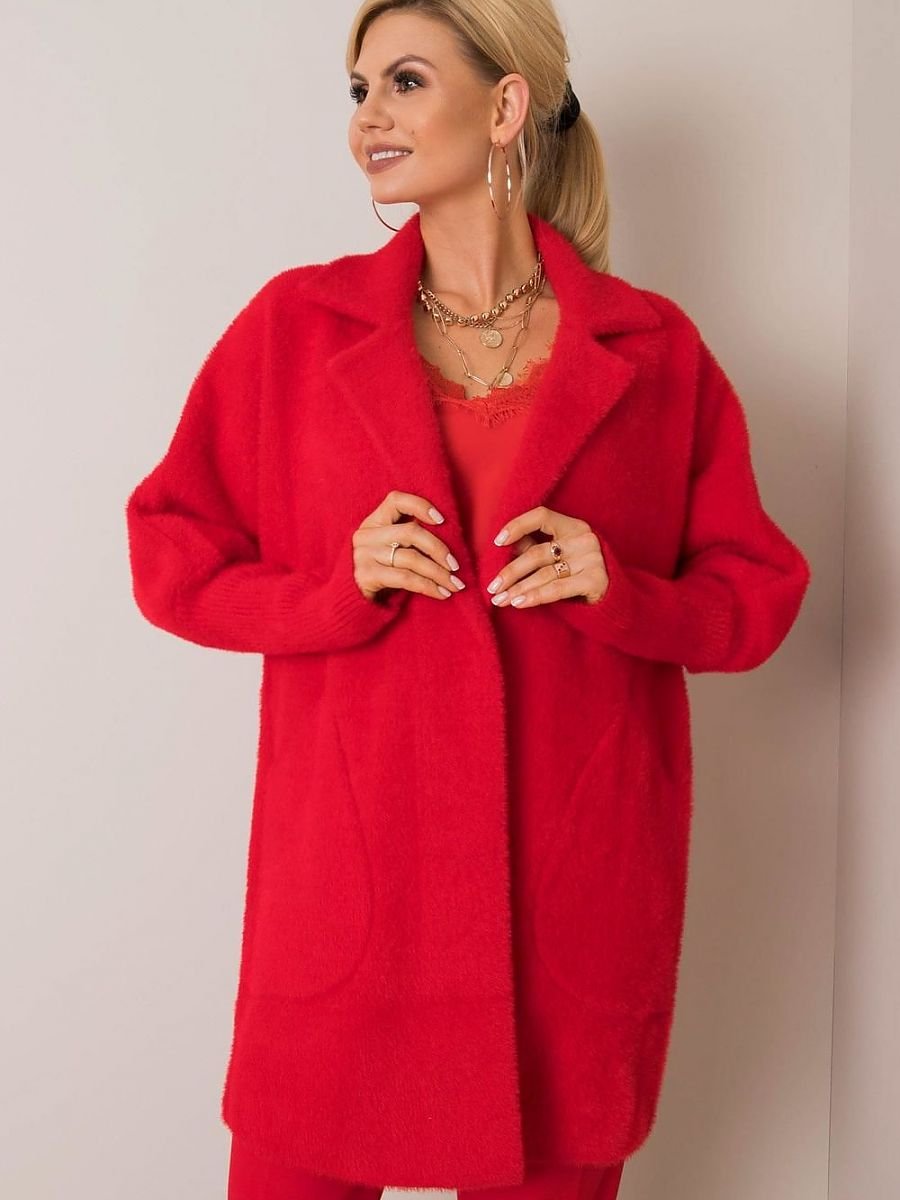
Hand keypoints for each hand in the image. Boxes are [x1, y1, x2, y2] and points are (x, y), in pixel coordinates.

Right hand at [352, 490, 465, 601]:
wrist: (353, 600)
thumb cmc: (382, 571)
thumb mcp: (391, 549)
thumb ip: (410, 539)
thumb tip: (452, 541)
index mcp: (374, 522)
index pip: (396, 500)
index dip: (420, 506)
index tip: (442, 520)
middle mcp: (366, 535)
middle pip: (411, 532)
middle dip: (438, 549)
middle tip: (455, 565)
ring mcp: (363, 555)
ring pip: (411, 558)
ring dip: (438, 573)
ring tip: (455, 584)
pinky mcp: (366, 576)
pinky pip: (405, 578)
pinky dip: (428, 586)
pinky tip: (441, 594)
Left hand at [485, 506, 609, 607]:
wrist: (613, 596)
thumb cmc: (578, 573)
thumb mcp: (559, 556)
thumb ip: (535, 548)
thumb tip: (503, 548)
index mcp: (573, 526)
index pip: (541, 515)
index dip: (517, 525)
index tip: (497, 542)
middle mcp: (584, 539)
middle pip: (537, 553)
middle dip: (510, 572)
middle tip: (492, 587)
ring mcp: (592, 559)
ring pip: (544, 574)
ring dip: (518, 588)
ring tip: (500, 599)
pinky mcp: (595, 580)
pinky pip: (557, 589)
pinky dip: (535, 596)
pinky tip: (519, 603)